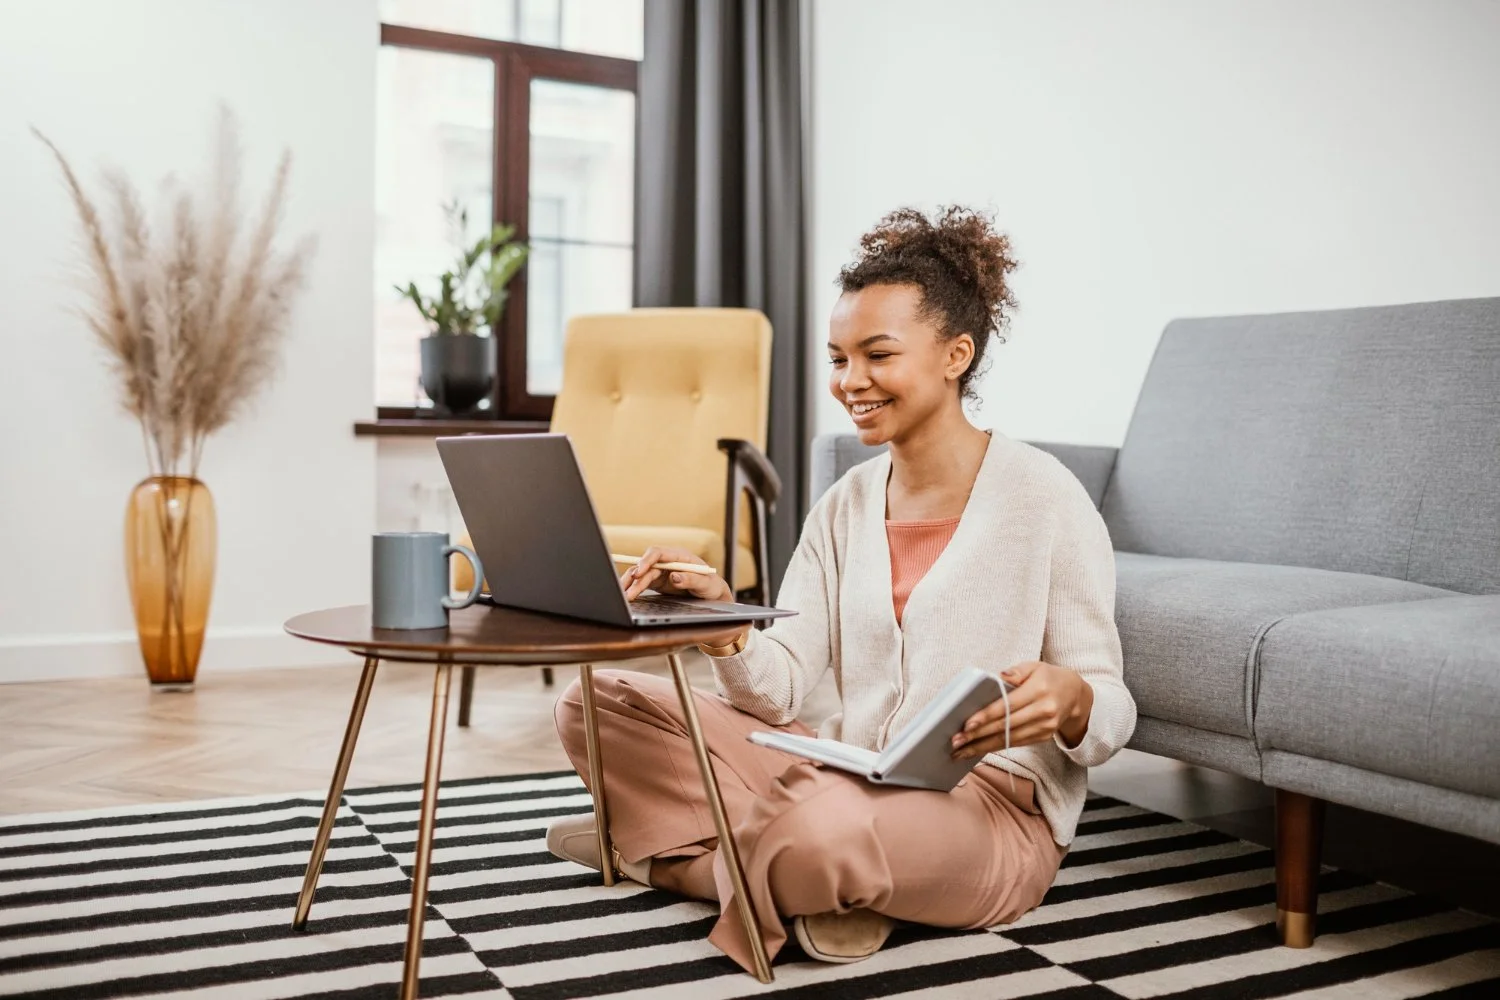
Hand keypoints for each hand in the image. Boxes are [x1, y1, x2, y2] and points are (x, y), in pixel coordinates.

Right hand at [621, 546, 733, 602]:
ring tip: (624, 596)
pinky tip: (628, 596)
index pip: (658, 553)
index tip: (639, 572)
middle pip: (645, 565)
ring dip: (631, 584)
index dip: (646, 561)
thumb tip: (674, 576)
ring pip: (641, 575)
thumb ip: (690, 579)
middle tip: (626, 591)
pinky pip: (642, 583)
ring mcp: (661, 571)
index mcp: (678, 556)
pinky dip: (634, 589)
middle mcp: (667, 562)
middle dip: (635, 578)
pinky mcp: (657, 582)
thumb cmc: (710, 585)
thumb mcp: (705, 583)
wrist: (711, 594)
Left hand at [950, 660, 1093, 758]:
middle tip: (956, 742)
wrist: (1076, 695)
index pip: (1007, 706)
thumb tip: (997, 677)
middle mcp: (1043, 712)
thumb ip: (1016, 672)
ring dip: (982, 747)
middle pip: (1005, 726)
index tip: (967, 725)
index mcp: (1039, 691)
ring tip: (960, 751)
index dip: (986, 716)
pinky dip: (995, 747)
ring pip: (1009, 739)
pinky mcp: (1043, 737)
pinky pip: (1015, 743)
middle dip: (978, 736)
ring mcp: (1044, 727)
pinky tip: (978, 749)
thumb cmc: (1048, 677)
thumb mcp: (1034, 666)